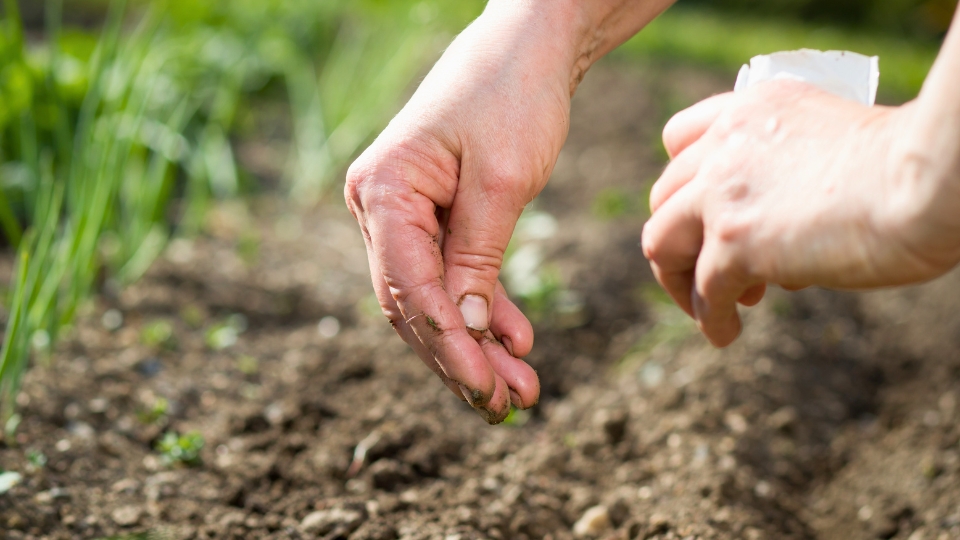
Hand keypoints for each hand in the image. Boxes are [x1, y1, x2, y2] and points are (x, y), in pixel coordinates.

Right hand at [345, 7, 576, 421]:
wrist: (527, 48)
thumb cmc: (512, 97)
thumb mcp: (501, 182)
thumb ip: (476, 258)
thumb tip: (463, 332)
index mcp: (382, 190)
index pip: (408, 286)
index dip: (448, 345)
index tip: (487, 388)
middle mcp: (378, 206)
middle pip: (414, 303)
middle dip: (461, 359)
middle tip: (508, 405)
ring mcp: (401, 213)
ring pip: (433, 299)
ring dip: (474, 345)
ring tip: (520, 389)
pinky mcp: (431, 217)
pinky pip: (451, 276)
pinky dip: (482, 310)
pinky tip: (516, 340)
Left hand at [642, 80, 959, 346]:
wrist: (929, 181)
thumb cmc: (906, 168)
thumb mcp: (828, 142)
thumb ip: (784, 170)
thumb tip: (768, 243)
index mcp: (751, 109)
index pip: (678, 139)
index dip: (681, 185)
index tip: (700, 216)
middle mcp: (725, 144)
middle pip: (664, 199)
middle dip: (681, 240)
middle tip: (713, 272)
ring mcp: (723, 193)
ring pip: (661, 242)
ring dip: (679, 282)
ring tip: (711, 310)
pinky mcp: (735, 243)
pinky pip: (704, 291)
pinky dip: (710, 319)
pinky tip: (726, 335)